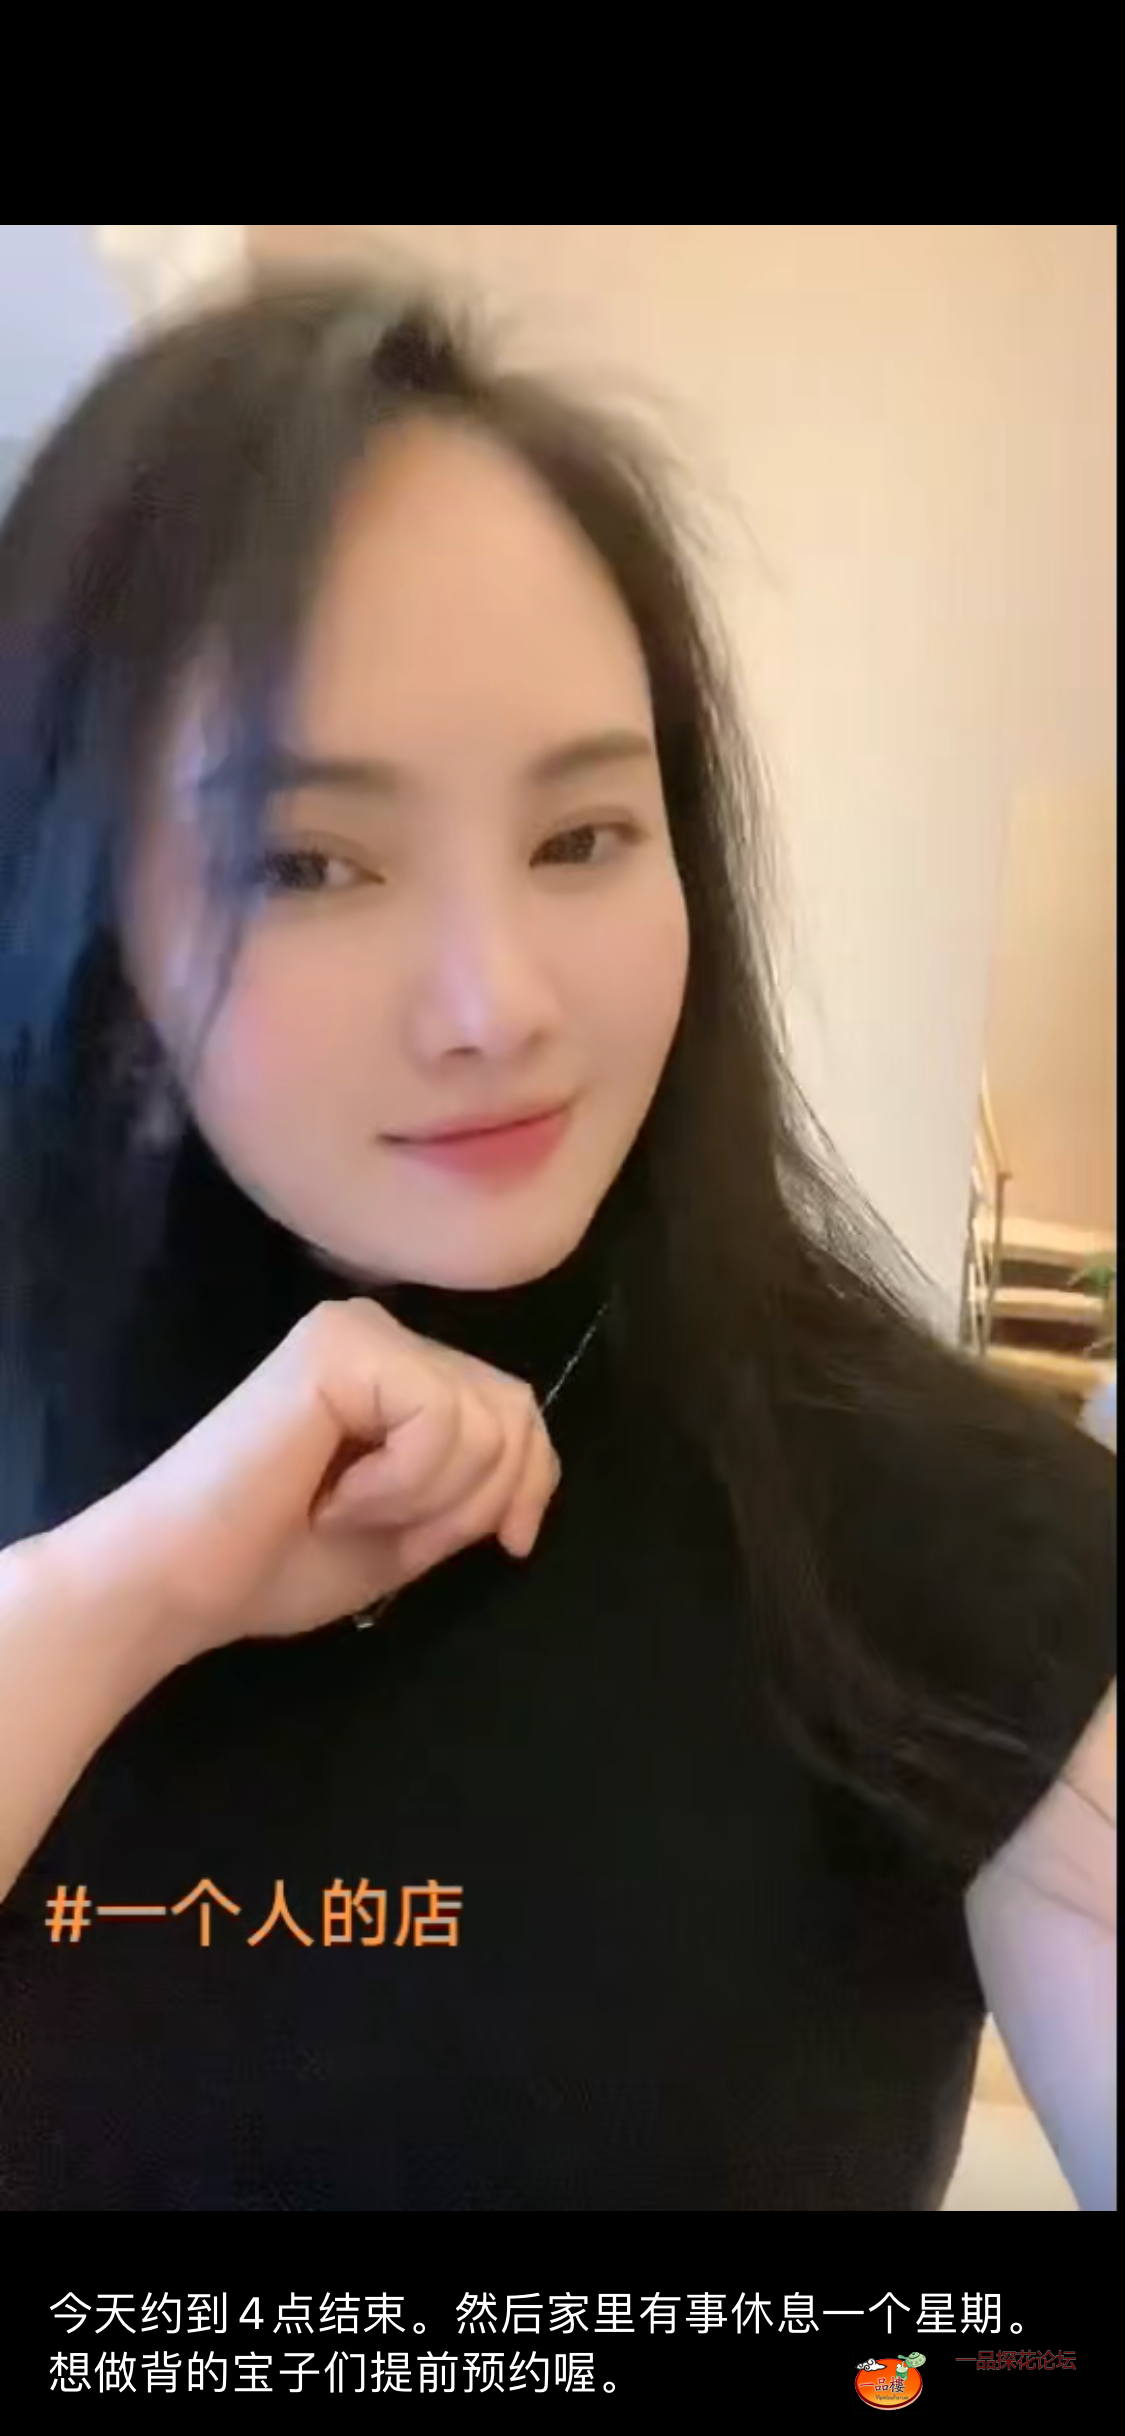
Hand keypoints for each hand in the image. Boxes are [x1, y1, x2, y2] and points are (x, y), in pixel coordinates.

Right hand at [49, 1298, 560, 1662]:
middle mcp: (383, 1334)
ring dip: (427, 1500)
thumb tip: (533, 1482)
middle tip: (388, 1531)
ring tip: (346, 1510)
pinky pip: (437, 1421)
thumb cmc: (278, 1562)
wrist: (179, 1580)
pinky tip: (332, 1495)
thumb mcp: (412, 1529)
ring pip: (483, 1422)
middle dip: (476, 1501)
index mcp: (399, 1372)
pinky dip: (399, 1485)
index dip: (530, 1482)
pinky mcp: (338, 1347)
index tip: (506, 1547)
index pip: (514, 1407)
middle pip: (511, 1410)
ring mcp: (358, 1332)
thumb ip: (473, 1492)